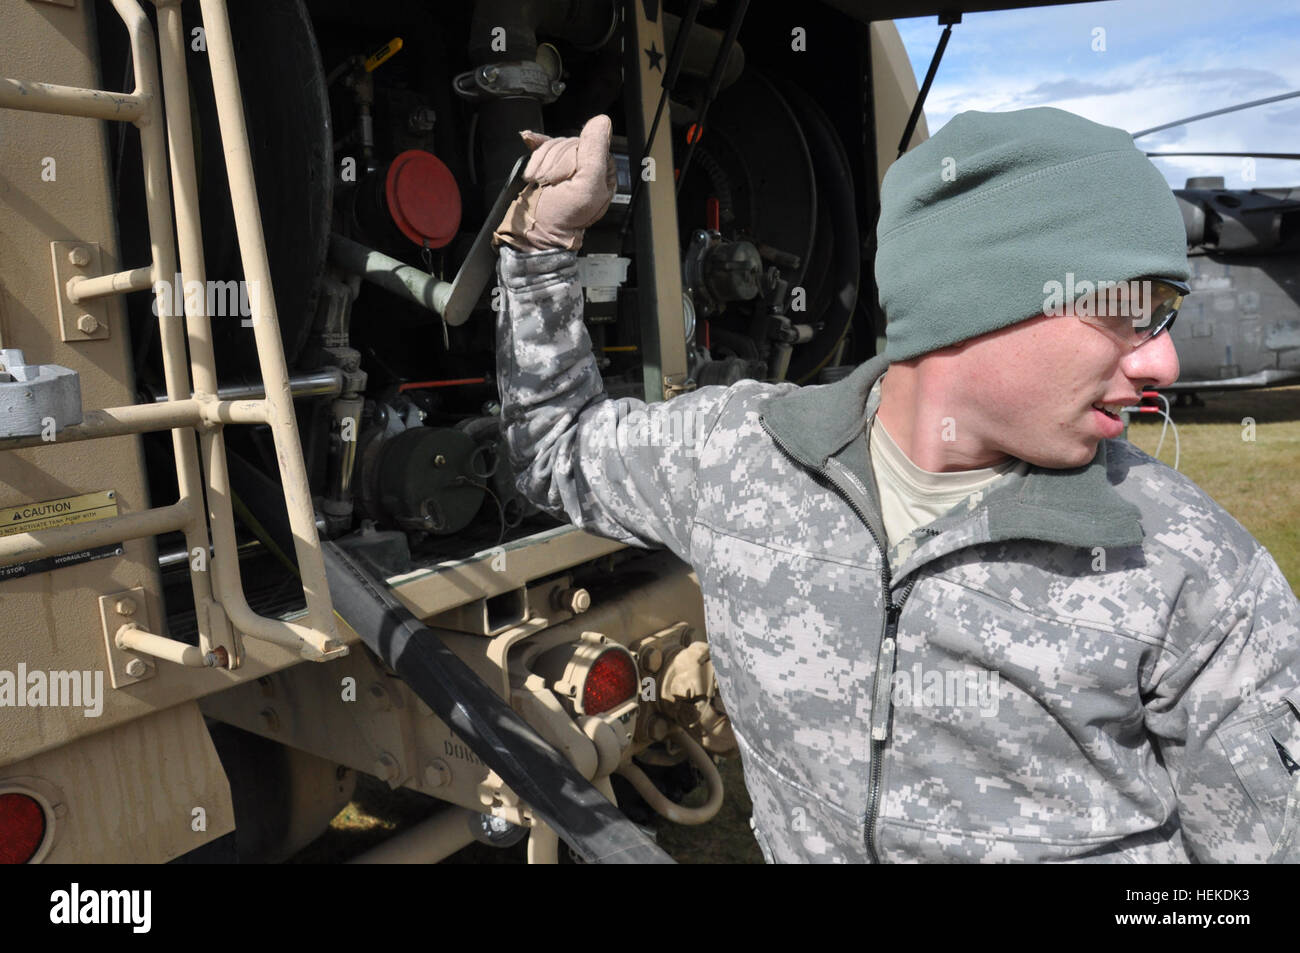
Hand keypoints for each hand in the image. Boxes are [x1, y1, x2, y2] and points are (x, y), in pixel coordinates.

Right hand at [493, 114, 616, 251]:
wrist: (532, 232)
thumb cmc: (559, 219)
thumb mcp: (584, 187)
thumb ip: (595, 154)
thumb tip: (601, 123)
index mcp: (602, 174)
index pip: (591, 144)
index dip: (573, 157)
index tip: (564, 177)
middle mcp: (587, 169)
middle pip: (570, 143)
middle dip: (555, 162)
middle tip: (550, 183)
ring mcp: (567, 167)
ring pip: (555, 144)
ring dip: (542, 161)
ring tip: (541, 181)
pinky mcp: (549, 166)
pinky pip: (544, 144)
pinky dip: (536, 144)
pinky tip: (529, 140)